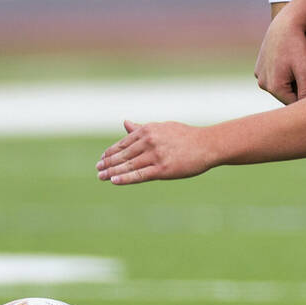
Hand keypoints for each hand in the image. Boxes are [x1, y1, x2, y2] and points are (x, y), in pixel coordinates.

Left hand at [97, 119, 212, 184]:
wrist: (208, 145)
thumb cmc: (186, 136)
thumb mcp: (162, 128)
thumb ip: (142, 128)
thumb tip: (125, 122)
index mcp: (148, 130)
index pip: (123, 143)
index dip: (110, 153)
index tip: (101, 160)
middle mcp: (149, 141)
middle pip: (123, 155)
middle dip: (108, 163)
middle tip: (97, 170)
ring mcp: (156, 155)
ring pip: (128, 166)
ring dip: (112, 172)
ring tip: (101, 177)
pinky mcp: (163, 169)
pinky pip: (139, 175)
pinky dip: (125, 178)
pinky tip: (114, 181)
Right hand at [256, 7, 305, 102]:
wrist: (285, 24)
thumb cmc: (298, 46)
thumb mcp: (305, 70)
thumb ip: (305, 91)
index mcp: (274, 87)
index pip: (293, 104)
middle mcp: (263, 84)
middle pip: (285, 96)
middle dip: (297, 92)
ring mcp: (259, 75)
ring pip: (279, 87)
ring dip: (290, 84)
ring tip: (302, 74)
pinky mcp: (259, 67)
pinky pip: (273, 78)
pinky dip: (282, 76)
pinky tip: (291, 67)